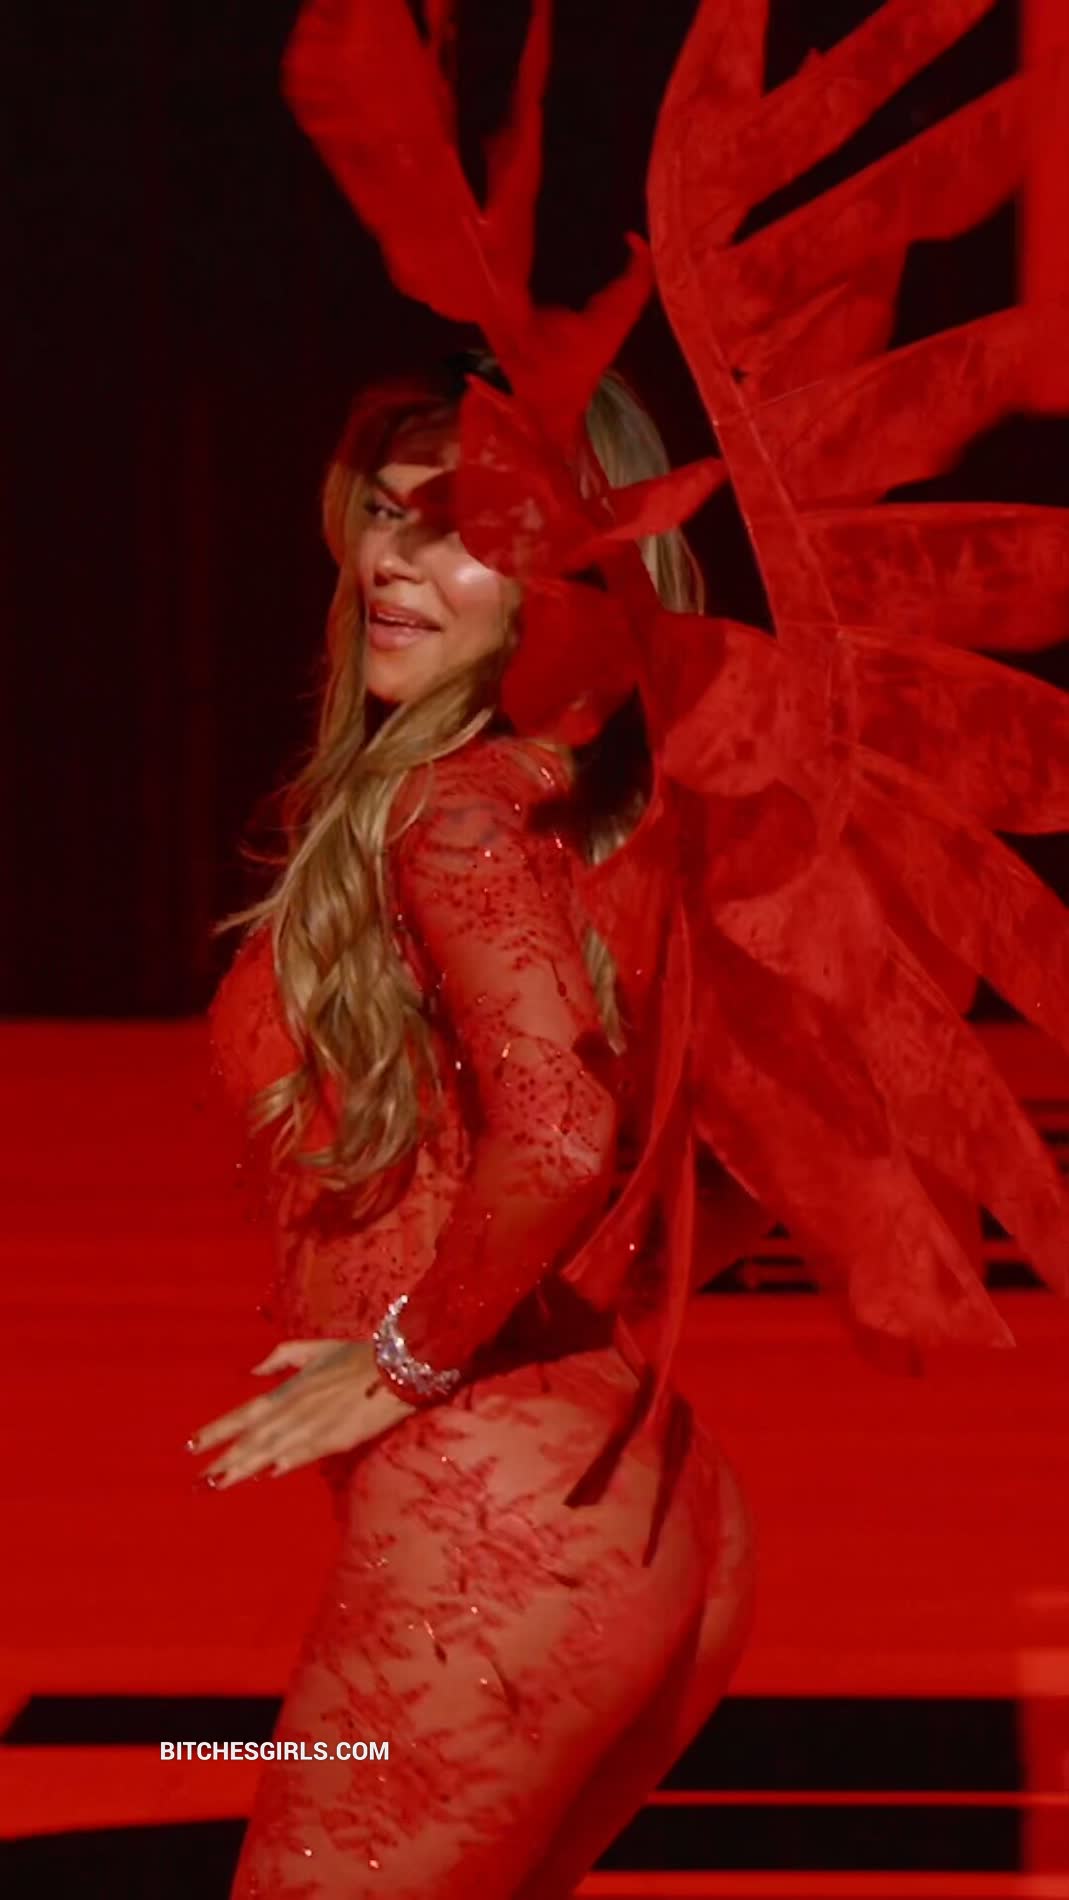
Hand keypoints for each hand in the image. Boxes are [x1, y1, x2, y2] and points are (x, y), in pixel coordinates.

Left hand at [186, 1338, 416, 1487]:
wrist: (394, 1366)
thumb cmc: (354, 1356)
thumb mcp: (313, 1349)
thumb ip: (280, 1358)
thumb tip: (253, 1371)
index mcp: (287, 1389)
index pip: (244, 1414)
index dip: (217, 1431)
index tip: (191, 1445)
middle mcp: (294, 1409)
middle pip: (252, 1439)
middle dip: (223, 1459)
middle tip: (197, 1479)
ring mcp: (314, 1425)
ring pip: (271, 1451)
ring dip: (244, 1468)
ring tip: (218, 1484)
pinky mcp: (336, 1438)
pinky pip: (304, 1453)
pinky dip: (285, 1463)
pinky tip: (267, 1475)